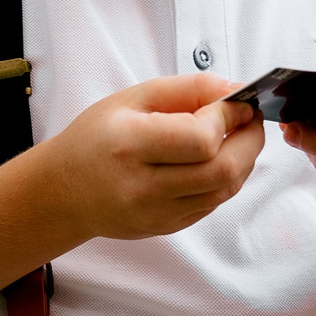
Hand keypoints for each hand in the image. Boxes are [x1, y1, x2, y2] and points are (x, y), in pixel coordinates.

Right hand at [42, 72, 265, 240]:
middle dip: (250, 140)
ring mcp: (157, 213)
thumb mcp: (133, 98)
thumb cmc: (96, 137)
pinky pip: (214, 203)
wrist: (64, 190)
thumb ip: (187, 88)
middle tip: (251, 120)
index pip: (201, 138)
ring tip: (239, 137)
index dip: (230, 117)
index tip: (238, 101)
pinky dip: (227, 178)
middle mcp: (144, 185)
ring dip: (245, 160)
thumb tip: (234, 89)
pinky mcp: (167, 227)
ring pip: (226, 190)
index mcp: (130, 144)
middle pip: (223, 169)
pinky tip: (218, 159)